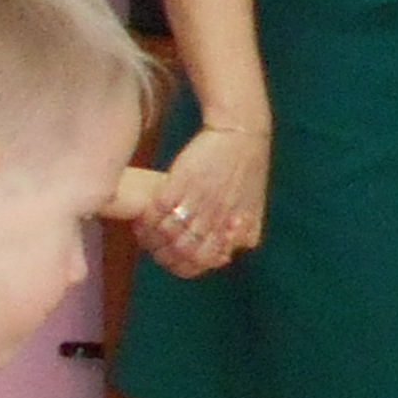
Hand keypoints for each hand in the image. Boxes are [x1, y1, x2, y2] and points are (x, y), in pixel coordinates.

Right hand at [148, 124, 268, 275]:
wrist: (241, 133)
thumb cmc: (248, 168)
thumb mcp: (254, 206)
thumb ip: (245, 233)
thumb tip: (228, 256)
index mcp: (230, 228)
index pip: (201, 261)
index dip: (182, 265)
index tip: (169, 259)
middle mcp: (214, 219)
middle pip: (180, 251)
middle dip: (161, 253)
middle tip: (150, 245)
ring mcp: (197, 201)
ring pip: (166, 233)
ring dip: (150, 236)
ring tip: (142, 231)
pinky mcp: (181, 181)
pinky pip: (158, 209)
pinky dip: (147, 217)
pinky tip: (143, 215)